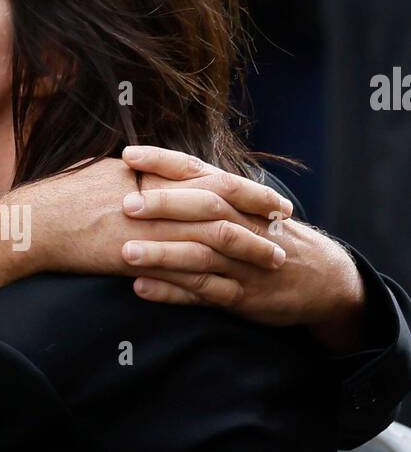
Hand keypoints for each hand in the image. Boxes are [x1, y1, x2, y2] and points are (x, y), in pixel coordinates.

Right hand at [9, 149, 288, 308]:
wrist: (32, 224)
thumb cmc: (60, 199)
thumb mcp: (104, 173)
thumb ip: (136, 174)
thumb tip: (150, 169)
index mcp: (151, 173)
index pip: (210, 177)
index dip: (245, 187)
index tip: (272, 196)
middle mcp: (156, 197)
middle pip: (221, 203)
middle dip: (257, 212)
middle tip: (286, 222)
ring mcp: (150, 228)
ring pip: (212, 237)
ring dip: (247, 247)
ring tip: (275, 258)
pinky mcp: (139, 257)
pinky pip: (185, 269)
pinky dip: (216, 276)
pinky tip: (237, 287)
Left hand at [119, 149, 366, 340]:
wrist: (324, 279)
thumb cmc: (273, 237)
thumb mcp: (249, 209)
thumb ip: (209, 191)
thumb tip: (155, 172)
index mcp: (240, 200)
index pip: (201, 171)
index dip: (165, 161)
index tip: (130, 154)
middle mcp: (243, 226)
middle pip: (206, 209)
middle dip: (166, 205)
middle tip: (126, 204)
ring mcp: (243, 264)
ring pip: (202, 255)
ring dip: (163, 253)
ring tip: (126, 252)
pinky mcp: (242, 297)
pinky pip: (205, 293)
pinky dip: (172, 292)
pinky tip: (141, 288)